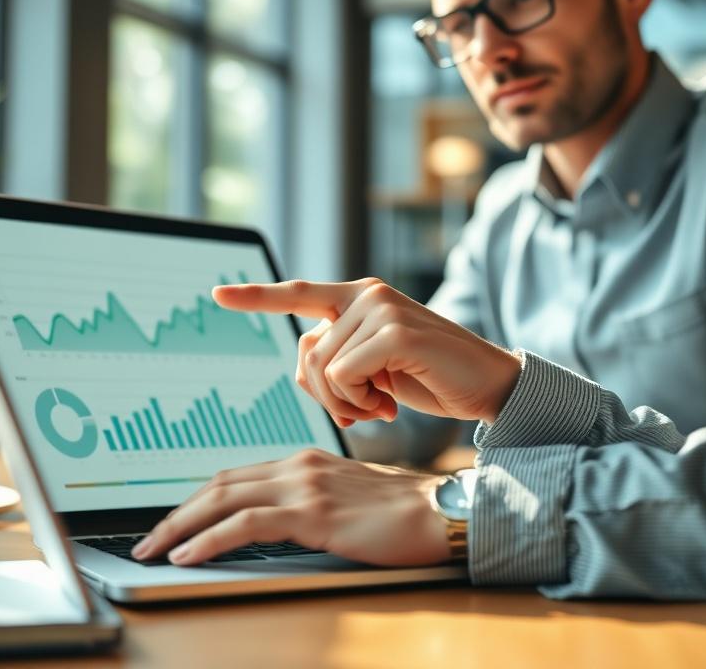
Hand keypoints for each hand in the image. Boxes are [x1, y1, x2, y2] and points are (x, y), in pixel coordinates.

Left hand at [131, 449, 447, 566]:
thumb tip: (276, 528)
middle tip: (148, 538)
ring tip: (154, 549)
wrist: (441, 511)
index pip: (235, 478)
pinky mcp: (313, 512)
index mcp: (305, 463)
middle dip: (177, 512)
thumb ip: (311, 504)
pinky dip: (209, 539)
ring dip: (180, 525)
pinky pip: (245, 524)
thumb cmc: (402, 512)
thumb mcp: (348, 500)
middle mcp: (298, 466)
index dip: (198, 500)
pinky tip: (188, 556)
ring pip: (223, 499)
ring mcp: (304, 486)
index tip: (174, 523)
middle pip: (219, 484)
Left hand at [213, 278, 520, 426]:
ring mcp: (381, 309)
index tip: (217, 294)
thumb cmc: (432, 380)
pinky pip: (344, 375)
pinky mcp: (394, 331)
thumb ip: (339, 356)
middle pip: (305, 354)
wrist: (488, 387)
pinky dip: (361, 400)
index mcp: (360, 299)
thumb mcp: (376, 368)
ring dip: (347, 402)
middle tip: (366, 410)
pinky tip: (391, 404)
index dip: (257, 296)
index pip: (299, 294)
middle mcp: (367, 295)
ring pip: (321, 368)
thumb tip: (304, 367)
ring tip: (382, 405)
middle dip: (326, 396)